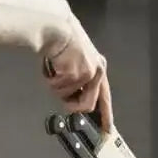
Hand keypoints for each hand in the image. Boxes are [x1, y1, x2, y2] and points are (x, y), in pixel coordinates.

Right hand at [42, 14, 113, 132]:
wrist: (56, 27)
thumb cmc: (62, 42)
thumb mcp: (77, 61)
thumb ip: (79, 80)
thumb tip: (72, 99)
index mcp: (98, 68)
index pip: (105, 96)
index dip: (106, 115)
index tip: (107, 129)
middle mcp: (97, 71)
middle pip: (86, 105)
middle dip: (71, 105)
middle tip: (61, 94)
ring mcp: (87, 73)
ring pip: (68, 98)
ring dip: (57, 88)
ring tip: (54, 71)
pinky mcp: (76, 74)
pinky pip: (58, 90)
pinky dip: (50, 81)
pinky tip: (51, 67)